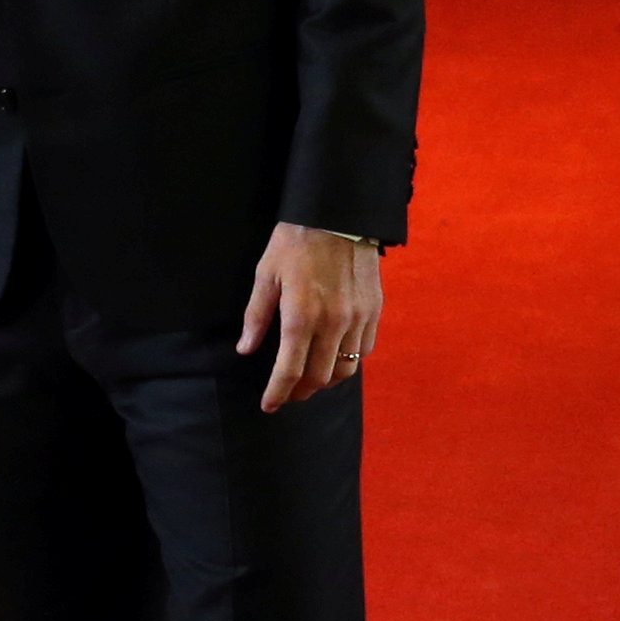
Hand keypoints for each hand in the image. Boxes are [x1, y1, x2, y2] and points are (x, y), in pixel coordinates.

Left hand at [236, 225, 381, 411]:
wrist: (338, 215)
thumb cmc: (295, 242)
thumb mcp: (266, 275)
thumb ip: (256, 317)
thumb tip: (246, 349)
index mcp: (301, 316)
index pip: (289, 371)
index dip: (278, 393)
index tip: (269, 405)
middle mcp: (333, 323)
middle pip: (319, 378)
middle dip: (301, 391)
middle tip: (287, 393)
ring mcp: (357, 318)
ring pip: (345, 369)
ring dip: (326, 382)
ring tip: (310, 381)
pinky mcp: (374, 310)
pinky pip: (363, 350)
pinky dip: (348, 362)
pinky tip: (335, 358)